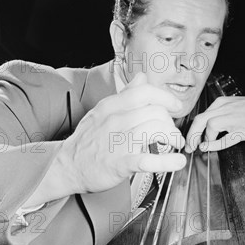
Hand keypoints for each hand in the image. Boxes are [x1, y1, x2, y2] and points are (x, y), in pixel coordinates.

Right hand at [57, 73, 185, 192]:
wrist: (67, 166)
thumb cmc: (86, 141)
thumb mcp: (102, 111)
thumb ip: (125, 95)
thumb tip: (142, 77)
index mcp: (111, 106)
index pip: (144, 92)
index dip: (166, 97)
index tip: (175, 106)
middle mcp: (115, 121)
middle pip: (155, 112)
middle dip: (170, 122)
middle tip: (171, 132)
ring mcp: (118, 142)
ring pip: (156, 130)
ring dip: (173, 137)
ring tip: (175, 143)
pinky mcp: (120, 164)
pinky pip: (149, 160)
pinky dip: (167, 161)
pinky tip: (177, 161)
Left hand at [185, 96, 244, 152]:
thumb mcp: (234, 106)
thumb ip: (220, 114)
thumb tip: (205, 129)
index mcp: (222, 103)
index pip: (200, 116)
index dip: (192, 130)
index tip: (190, 140)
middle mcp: (226, 108)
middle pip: (200, 120)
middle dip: (191, 135)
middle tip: (189, 147)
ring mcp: (235, 118)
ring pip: (210, 125)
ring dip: (204, 138)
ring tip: (204, 146)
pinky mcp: (244, 129)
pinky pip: (225, 138)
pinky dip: (214, 144)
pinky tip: (209, 148)